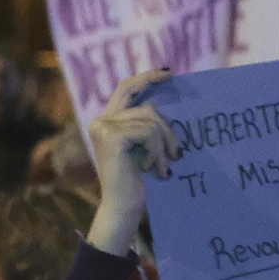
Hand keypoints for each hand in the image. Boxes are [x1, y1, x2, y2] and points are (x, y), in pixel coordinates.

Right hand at [87, 69, 178, 255]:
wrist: (123, 207)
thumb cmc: (136, 182)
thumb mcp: (143, 148)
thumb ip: (146, 126)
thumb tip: (165, 103)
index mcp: (107, 122)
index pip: (126, 89)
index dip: (146, 78)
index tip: (169, 72)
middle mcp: (101, 121)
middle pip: (147, 107)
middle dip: (167, 130)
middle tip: (177, 153)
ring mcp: (104, 127)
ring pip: (151, 121)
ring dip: (163, 146)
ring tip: (161, 167)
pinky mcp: (112, 136)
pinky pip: (149, 132)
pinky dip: (157, 152)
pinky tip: (151, 169)